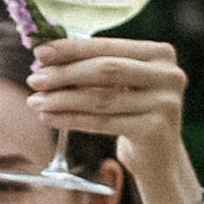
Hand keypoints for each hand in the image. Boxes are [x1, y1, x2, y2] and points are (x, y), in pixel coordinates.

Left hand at [25, 32, 194, 203]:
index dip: (73, 48)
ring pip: (102, 99)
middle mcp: (169, 75)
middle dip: (65, 74)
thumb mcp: (122, 84)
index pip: (109, 46)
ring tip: (36, 101)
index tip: (40, 52)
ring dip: (63, 99)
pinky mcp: (154, 130)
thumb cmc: (134, 112)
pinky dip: (72, 120)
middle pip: (106, 70)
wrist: (159, 157)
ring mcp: (165, 103)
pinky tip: (50, 118)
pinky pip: (103, 123)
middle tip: (34, 79)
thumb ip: (95, 67)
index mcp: (161, 53)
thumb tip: (46, 58)